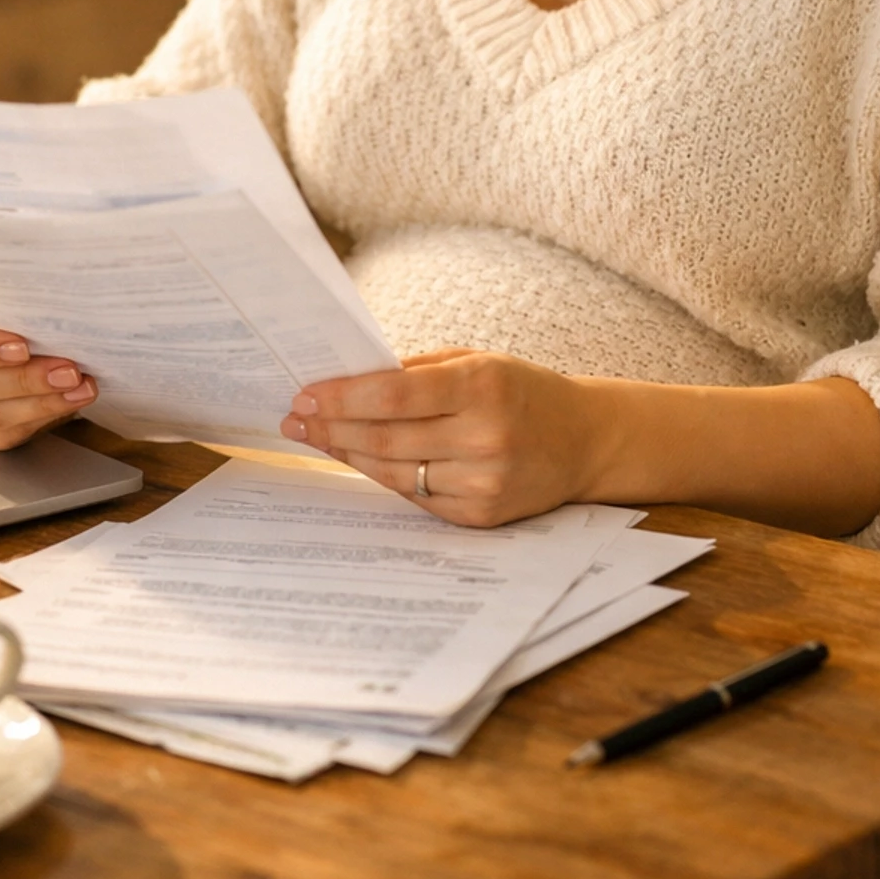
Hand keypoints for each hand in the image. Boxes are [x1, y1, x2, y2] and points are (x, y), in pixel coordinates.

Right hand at [0, 301, 96, 451]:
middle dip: (26, 379)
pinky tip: (69, 401)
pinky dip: (42, 418)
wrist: (17, 331)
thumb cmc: (10, 308)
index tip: (23, 347)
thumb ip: (12, 297)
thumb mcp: (3, 293)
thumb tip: (49, 299)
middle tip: (68, 370)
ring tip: (78, 387)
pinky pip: (4, 434)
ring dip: (42, 402)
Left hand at [279, 347, 602, 527]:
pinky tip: (359, 459)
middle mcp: (484, 438)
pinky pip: (415, 497)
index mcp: (481, 387)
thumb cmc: (520, 390)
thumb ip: (415, 372)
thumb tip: (346, 381)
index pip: (393, 396)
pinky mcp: (480, 516)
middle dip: (331, 427)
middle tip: (296, 417)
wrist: (583, 440)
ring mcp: (483, 483)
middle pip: (385, 438)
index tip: (304, 393)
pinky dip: (383, 476)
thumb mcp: (475, 362)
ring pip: (394, 472)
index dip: (342, 398)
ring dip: (347, 454)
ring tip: (316, 436)